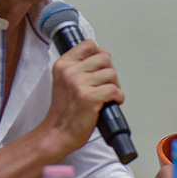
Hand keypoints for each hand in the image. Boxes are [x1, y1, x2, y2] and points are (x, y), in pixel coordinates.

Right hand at [42, 39, 124, 156]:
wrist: (57, 133)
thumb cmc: (65, 110)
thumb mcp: (64, 80)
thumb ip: (79, 67)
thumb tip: (101, 56)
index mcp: (63, 64)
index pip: (89, 44)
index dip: (100, 54)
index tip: (100, 66)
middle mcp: (70, 71)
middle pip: (105, 58)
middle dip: (109, 71)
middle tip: (105, 84)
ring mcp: (79, 84)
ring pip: (112, 74)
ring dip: (114, 86)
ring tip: (107, 95)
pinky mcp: (90, 98)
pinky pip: (115, 90)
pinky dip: (118, 97)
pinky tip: (111, 102)